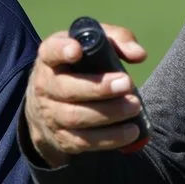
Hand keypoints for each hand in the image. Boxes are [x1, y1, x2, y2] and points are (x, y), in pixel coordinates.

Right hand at [24, 23, 148, 166]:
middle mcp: (45, 86)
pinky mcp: (62, 138)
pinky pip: (84, 141)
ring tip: (134, 106)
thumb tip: (139, 56)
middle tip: (127, 83)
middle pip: (66, 89)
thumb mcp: (92, 47)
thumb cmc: (78, 69)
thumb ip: (117, 41)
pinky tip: (131, 131)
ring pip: (75, 117)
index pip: (50, 51)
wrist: (47, 107)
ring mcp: (50, 114)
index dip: (61, 50)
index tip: (77, 50)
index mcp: (50, 58)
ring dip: (109, 113)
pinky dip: (110, 138)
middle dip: (98, 88)